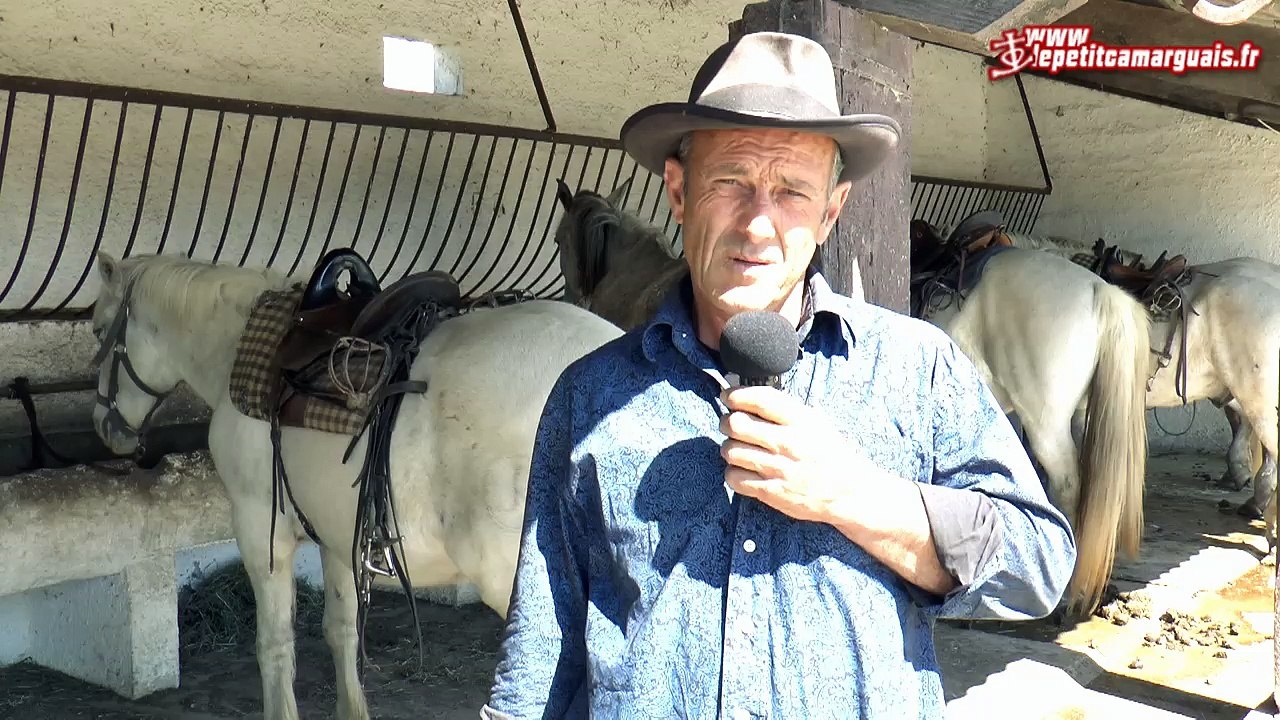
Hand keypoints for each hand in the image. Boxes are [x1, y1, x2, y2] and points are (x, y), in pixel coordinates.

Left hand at [719, 384, 875, 524]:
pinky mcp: (771, 492)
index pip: (760, 399)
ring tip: (738, 449)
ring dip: (729, 448)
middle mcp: (787, 442)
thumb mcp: (816, 422)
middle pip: (737, 424)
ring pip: (731, 451)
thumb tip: (749, 396)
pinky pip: (734, 478)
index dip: (736, 395)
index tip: (728, 396)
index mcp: (800, 420)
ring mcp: (778, 469)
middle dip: (727, 422)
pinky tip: (743, 470)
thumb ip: (786, 409)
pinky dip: (733, 473)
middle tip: (730, 425)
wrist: (849, 493)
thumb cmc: (830, 454)